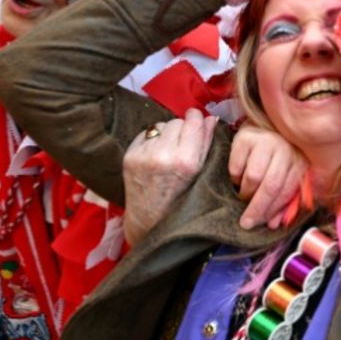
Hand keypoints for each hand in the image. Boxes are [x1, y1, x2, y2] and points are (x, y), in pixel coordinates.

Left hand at [121, 109, 217, 245]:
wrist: (149, 221)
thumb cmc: (181, 201)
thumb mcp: (200, 174)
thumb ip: (207, 144)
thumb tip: (210, 118)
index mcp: (186, 161)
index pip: (193, 121)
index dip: (197, 119)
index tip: (197, 121)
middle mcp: (163, 155)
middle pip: (176, 121)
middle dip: (181, 129)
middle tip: (182, 144)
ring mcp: (143, 155)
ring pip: (160, 125)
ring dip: (166, 134)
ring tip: (168, 152)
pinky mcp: (129, 156)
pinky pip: (145, 134)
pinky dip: (152, 140)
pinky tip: (155, 156)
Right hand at [229, 122, 307, 229]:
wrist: (263, 127)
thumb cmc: (277, 159)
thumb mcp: (286, 177)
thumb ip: (283, 202)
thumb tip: (272, 224)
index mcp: (299, 162)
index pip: (286, 191)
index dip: (272, 211)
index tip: (259, 224)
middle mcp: (285, 149)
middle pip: (270, 186)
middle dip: (257, 208)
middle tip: (246, 222)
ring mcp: (265, 141)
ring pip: (252, 178)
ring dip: (246, 193)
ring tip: (245, 195)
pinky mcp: (245, 138)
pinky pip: (236, 167)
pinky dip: (235, 178)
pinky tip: (240, 176)